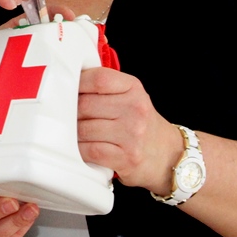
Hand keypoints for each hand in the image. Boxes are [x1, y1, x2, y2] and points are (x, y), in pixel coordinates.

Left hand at [0, 6, 76, 119]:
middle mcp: (22, 54)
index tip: (64, 14)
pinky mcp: (30, 95)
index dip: (51, 12)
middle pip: (52, 42)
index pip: (33, 18)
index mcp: (8, 38)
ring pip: (55, 66)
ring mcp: (28, 75)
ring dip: (68, 68)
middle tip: (79, 45)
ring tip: (79, 72)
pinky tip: (68, 97)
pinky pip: (49, 91)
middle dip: (69, 41)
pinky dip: (59, 92)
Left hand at [76, 67, 185, 192]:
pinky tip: (82, 148)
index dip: (77, 84)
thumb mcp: (131, 97)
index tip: (68, 90)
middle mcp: (135, 109)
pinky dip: (80, 150)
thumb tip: (68, 86)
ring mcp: (132, 134)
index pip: (98, 79)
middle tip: (68, 117)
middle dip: (70, 112)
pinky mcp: (126, 158)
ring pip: (84, 129)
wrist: (168, 155)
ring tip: (75, 134)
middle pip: (85, 105)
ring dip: (73, 133)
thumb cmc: (142, 125)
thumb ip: (105, 88)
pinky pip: (90, 151)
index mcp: (133, 89)